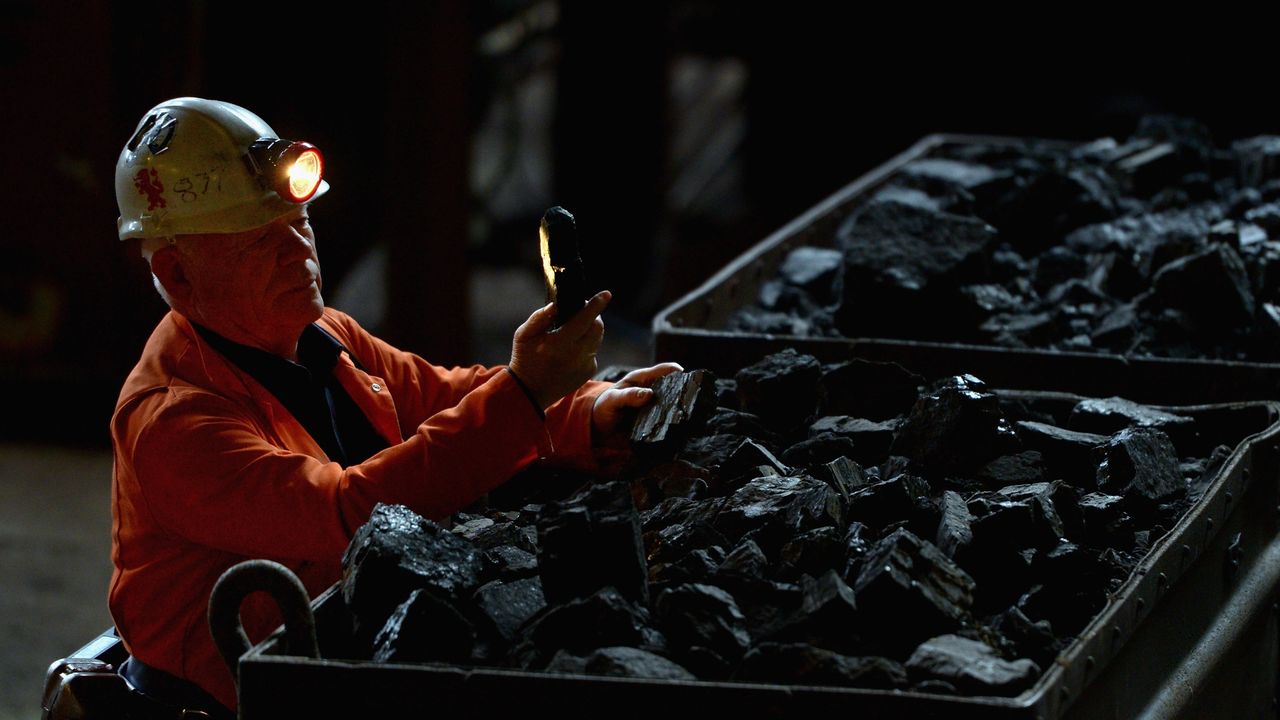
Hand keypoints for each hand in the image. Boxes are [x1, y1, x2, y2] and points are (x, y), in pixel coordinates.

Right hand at [509, 291, 610, 409]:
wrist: (530, 392)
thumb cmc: (525, 359)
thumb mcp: (524, 336)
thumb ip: (539, 318)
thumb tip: (556, 305)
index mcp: (559, 344)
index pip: (584, 320)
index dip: (596, 305)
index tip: (606, 294)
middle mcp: (576, 356)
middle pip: (597, 327)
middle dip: (593, 316)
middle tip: (581, 312)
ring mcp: (584, 365)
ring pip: (597, 339)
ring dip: (590, 330)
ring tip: (573, 331)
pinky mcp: (588, 372)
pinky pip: (593, 351)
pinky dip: (586, 345)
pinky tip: (570, 350)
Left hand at [591, 362, 684, 442]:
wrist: (598, 428)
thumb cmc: (604, 407)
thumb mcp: (612, 400)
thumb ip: (628, 396)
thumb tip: (649, 394)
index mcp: (643, 379)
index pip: (666, 370)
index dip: (678, 372)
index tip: (688, 381)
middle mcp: (653, 392)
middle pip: (675, 388)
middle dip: (684, 394)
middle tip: (690, 404)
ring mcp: (655, 407)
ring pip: (674, 406)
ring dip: (681, 411)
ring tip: (688, 419)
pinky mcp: (655, 423)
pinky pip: (668, 423)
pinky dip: (674, 426)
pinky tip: (680, 431)